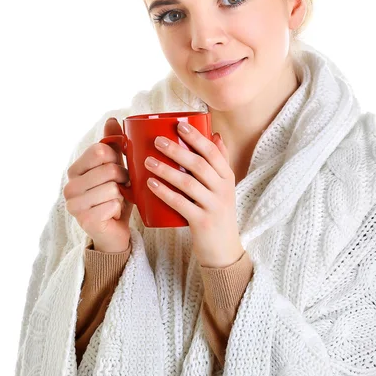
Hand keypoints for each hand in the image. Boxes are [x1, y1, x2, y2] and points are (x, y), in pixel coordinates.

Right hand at [63, 118, 132, 252]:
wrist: (116, 230)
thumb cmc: (116, 195)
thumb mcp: (117, 167)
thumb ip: (113, 143)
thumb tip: (112, 119)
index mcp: (75, 170)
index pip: (100, 150)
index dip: (117, 158)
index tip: (119, 168)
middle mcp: (69, 186)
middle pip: (109, 168)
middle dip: (124, 178)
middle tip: (121, 188)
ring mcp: (74, 205)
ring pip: (113, 187)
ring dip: (123, 194)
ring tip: (117, 200)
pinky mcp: (85, 221)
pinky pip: (114, 204)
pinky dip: (120, 208)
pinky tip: (113, 214)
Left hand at [144, 121, 243, 267]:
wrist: (224, 251)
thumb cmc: (218, 213)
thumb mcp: (224, 187)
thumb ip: (219, 162)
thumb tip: (214, 134)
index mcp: (227, 177)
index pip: (213, 153)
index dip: (196, 138)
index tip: (179, 125)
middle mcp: (223, 190)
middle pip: (199, 165)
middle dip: (177, 150)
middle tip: (157, 140)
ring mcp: (213, 206)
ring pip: (188, 183)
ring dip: (166, 170)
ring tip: (147, 161)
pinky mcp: (202, 222)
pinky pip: (181, 204)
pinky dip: (165, 193)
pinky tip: (151, 184)